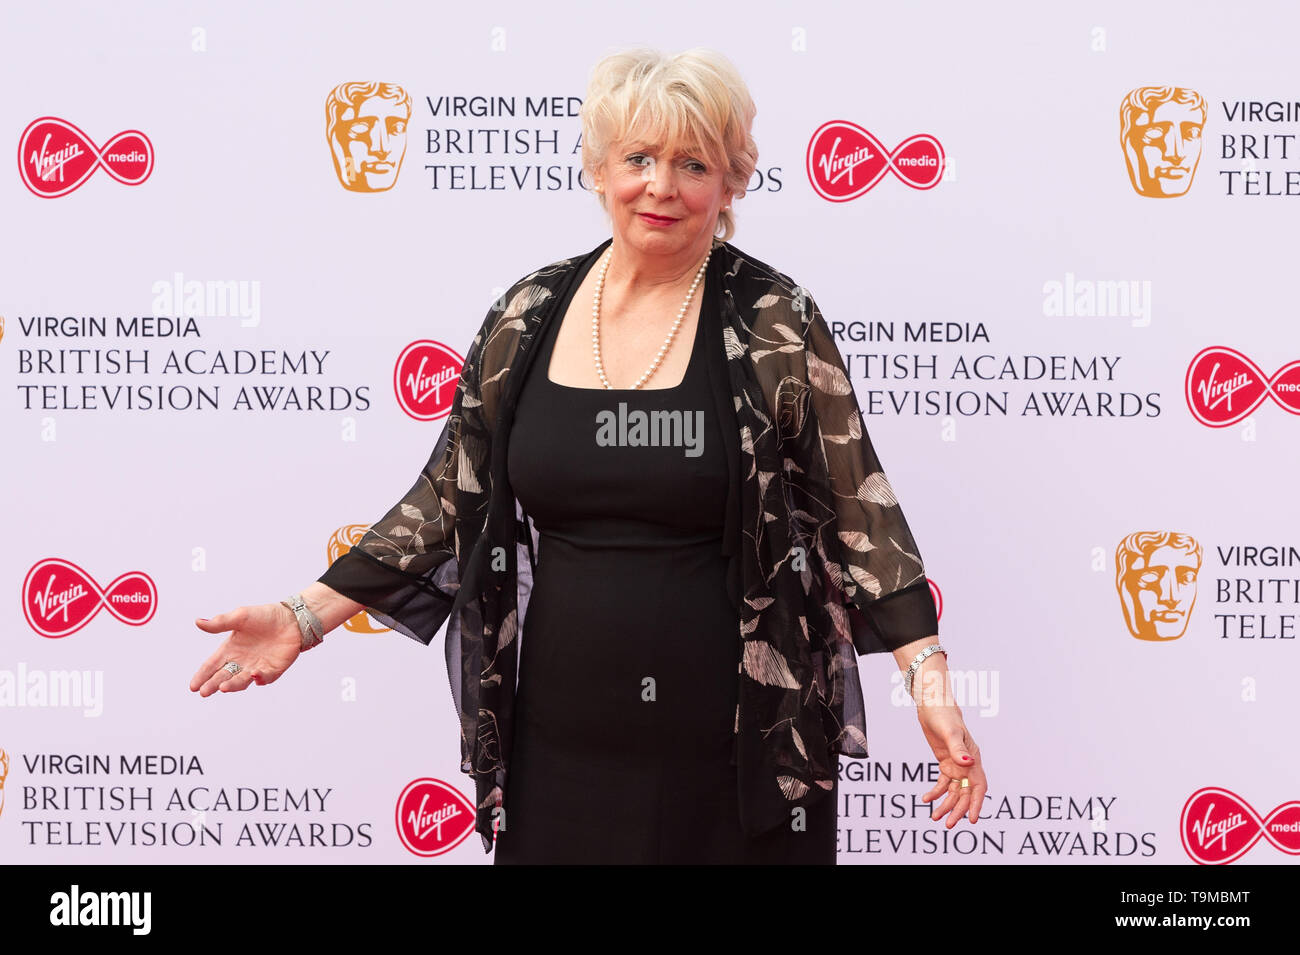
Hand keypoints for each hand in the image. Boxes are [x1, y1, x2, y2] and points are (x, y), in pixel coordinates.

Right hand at [189, 603, 303, 696]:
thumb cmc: (264, 616)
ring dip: (232, 685)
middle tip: (204, 692)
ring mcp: (256, 667)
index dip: (202, 676)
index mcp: (230, 649)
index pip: (211, 665)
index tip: (192, 687)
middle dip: (213, 685)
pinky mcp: (272, 670)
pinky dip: (259, 678)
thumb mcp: (240, 617)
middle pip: (223, 676)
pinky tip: (253, 676)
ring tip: (223, 687)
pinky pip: (264, 678)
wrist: (292, 619)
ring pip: (241, 680)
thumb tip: (198, 621)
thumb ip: (221, 622)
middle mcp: (241, 661)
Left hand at [915, 703, 986, 827]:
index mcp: (973, 759)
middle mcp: (967, 764)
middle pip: (965, 793)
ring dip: (946, 805)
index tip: (971, 820)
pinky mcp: (945, 762)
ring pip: (954, 791)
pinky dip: (935, 792)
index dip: (976, 804)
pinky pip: (942, 783)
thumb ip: (958, 749)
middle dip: (957, 810)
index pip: (978, 786)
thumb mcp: (950, 732)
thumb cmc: (944, 715)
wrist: (933, 704)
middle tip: (947, 825)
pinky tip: (925, 799)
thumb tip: (968, 763)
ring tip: (934, 818)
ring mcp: (957, 764)